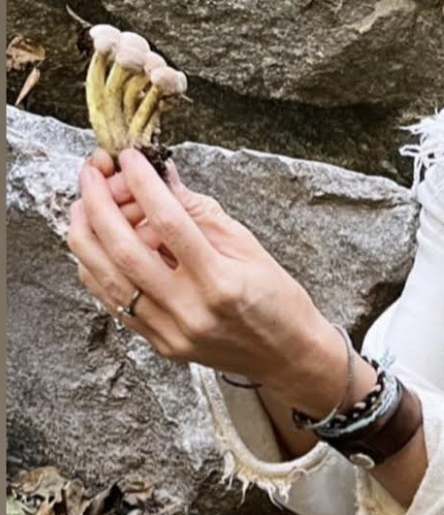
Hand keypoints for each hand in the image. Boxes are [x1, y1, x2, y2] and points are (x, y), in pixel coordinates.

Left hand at [66, 147, 330, 390]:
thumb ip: (201, 213)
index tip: (130, 157)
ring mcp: (170, 332)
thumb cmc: (277, 301)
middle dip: (99, 203)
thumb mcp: (249, 247)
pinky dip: (96, 267)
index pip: (169, 221)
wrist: (288, 357)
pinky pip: (112, 301)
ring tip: (84, 203)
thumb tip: (164, 178)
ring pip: (106, 277)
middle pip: (124, 249)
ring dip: (86, 233)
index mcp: (220, 282)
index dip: (143, 183)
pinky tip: (94, 242)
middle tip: (92, 173)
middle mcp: (189, 310)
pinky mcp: (159, 344)